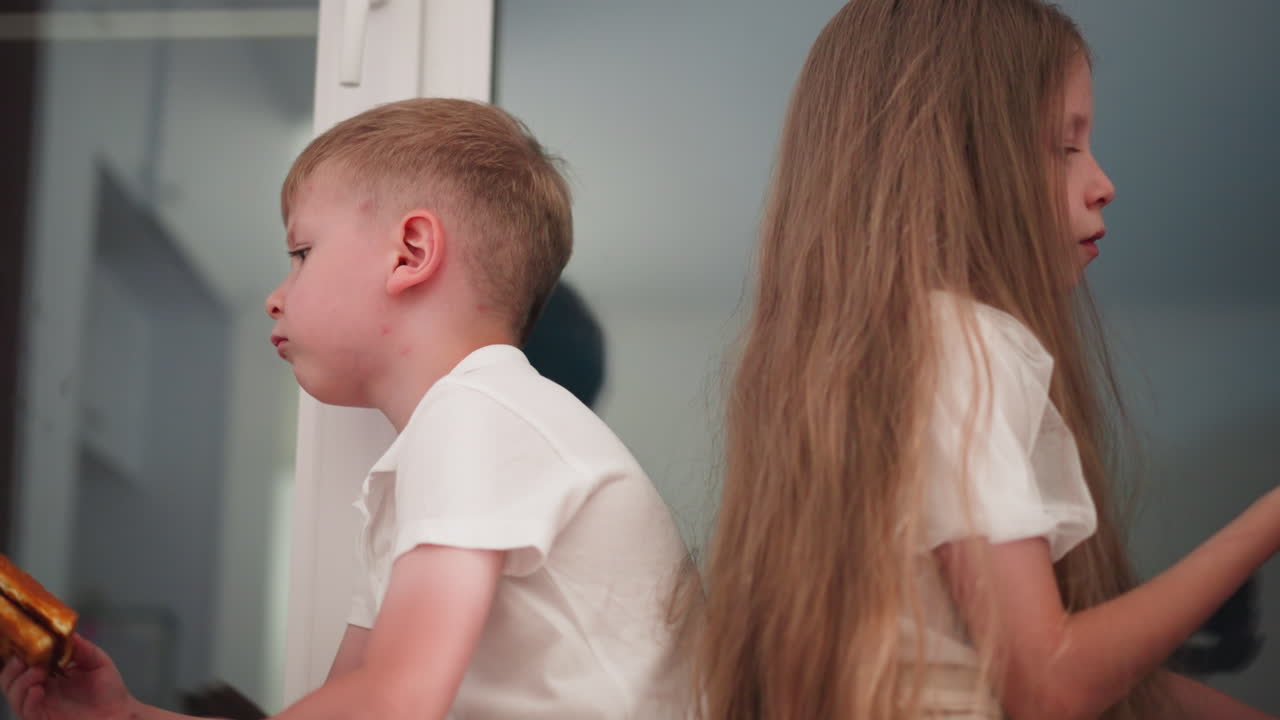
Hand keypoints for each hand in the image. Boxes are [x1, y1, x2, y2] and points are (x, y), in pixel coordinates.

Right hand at [0, 635, 133, 719]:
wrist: (119, 713)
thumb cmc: (109, 691)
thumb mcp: (98, 662)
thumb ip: (83, 648)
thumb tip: (69, 634)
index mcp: (51, 674)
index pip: (25, 663)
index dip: (21, 653)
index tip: (26, 642)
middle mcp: (42, 689)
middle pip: (11, 679)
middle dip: (13, 667)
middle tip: (25, 658)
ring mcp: (41, 705)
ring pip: (14, 694)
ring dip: (21, 680)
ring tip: (38, 671)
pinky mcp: (43, 718)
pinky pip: (26, 710)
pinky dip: (28, 698)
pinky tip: (38, 689)